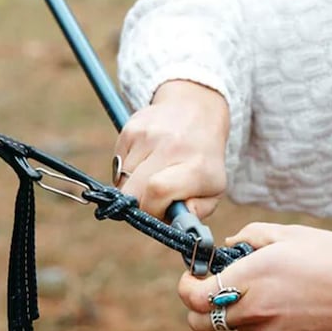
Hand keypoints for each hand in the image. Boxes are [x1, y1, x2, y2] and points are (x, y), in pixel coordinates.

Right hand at [112, 80, 229, 219]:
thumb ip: (197, 212)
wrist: (197, 109)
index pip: (158, 191)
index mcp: (196, 166)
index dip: (151, 210)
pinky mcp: (131, 128)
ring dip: (133, 186)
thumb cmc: (204, 160)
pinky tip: (146, 160)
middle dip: (137, 205)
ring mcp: (148, 135)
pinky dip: (127, 170)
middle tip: (152, 200)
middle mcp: (171, 147)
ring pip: (122, 179)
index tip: (158, 212)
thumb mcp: (214, 188)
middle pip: (132, 190)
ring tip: (152, 175)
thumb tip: (177, 221)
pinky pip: (118, 163)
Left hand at [177, 223, 331, 330]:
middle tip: (219, 290)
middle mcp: (256, 310)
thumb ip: (252, 237)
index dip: (187, 287)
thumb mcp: (294, 234)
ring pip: (235, 330)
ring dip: (240, 313)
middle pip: (200, 323)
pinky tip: (295, 305)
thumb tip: (229, 246)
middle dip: (202, 308)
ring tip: (276, 291)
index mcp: (252, 276)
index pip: (193, 297)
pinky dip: (266, 324)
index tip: (195, 276)